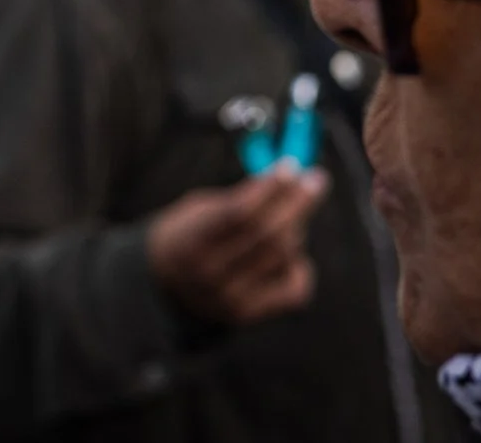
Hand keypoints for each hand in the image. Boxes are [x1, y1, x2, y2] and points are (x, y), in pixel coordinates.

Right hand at [145, 162, 329, 325]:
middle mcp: (210, 273)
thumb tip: (284, 178)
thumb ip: (237, 199)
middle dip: (296, 203)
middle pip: (267, 235)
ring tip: (291, 215)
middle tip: (315, 181)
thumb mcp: (197, 209)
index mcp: (189, 240)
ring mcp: (231, 298)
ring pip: (283, 257)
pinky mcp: (249, 314)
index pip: (238, 213)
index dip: (268, 189)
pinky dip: (300, 266)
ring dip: (296, 229)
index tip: (290, 167)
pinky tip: (290, 255)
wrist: (164, 285)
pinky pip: (294, 290)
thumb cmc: (187, 235)